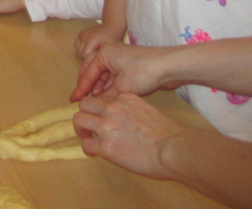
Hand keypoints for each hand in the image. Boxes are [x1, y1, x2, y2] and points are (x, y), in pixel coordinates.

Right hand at [71, 43, 178, 101]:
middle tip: (79, 99)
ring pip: (104, 74)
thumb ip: (107, 96)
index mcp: (104, 53)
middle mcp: (109, 53)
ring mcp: (120, 59)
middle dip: (87, 85)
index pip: (87, 73)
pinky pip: (114, 76)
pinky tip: (107, 95)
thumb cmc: (143, 72)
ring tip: (93, 100)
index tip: (72, 99)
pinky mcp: (129, 66)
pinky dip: (109, 85)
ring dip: (99, 86)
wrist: (168, 65)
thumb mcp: (122, 87)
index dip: (80, 88)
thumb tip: (97, 104)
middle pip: (93, 71)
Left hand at [73, 93, 190, 179]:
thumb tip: (127, 124)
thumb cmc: (169, 134)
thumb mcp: (148, 111)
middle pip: (85, 103)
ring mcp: (106, 125)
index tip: (104, 117)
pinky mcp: (105, 145)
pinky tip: (94, 154)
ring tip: (87, 138)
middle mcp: (112, 107)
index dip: (101, 108)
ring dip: (81, 129)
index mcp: (124, 98)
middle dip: (85, 114)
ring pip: (79, 119)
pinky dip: (87, 149)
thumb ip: (133, 112)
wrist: (172, 148)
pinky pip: (86, 145)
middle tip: (89, 126)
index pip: (103, 97)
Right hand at [75, 24, 123, 59]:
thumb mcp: (108, 49)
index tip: (98, 57)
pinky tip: (88, 46)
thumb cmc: (111, 39)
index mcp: (90, 41)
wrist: (110, 27)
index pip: (84, 56)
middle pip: (80, 53)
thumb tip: (93, 64)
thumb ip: (99, 56)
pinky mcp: (80, 33)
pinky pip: (76, 44)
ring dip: (83, 52)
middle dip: (87, 56)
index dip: (91, 59)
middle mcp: (83, 37)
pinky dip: (81, 47)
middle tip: (96, 53)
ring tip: (93, 50)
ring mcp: (81, 34)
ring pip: (77, 49)